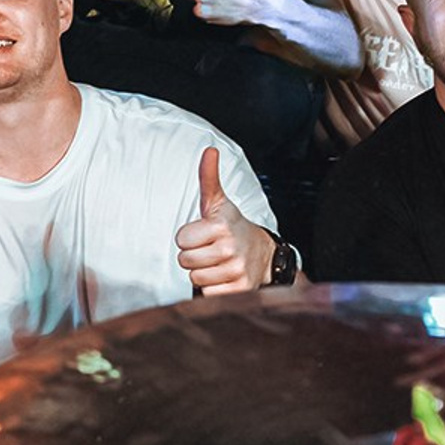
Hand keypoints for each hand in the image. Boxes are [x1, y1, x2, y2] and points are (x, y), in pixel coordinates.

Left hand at [174, 147, 273, 292]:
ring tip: (216, 262)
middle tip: (209, 249)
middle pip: (185, 261)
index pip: (180, 240)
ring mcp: (236, 271)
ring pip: (195, 279)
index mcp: (220, 226)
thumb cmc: (233, 226)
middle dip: (194, 256)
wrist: (264, 253)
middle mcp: (230, 249)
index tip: (202, 234)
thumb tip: (209, 150)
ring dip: (203, 273)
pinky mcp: (240, 291)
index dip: (188, 237)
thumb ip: (208, 177)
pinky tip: (223, 277)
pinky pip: (208, 294)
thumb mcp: (218, 202)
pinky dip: (213, 288)